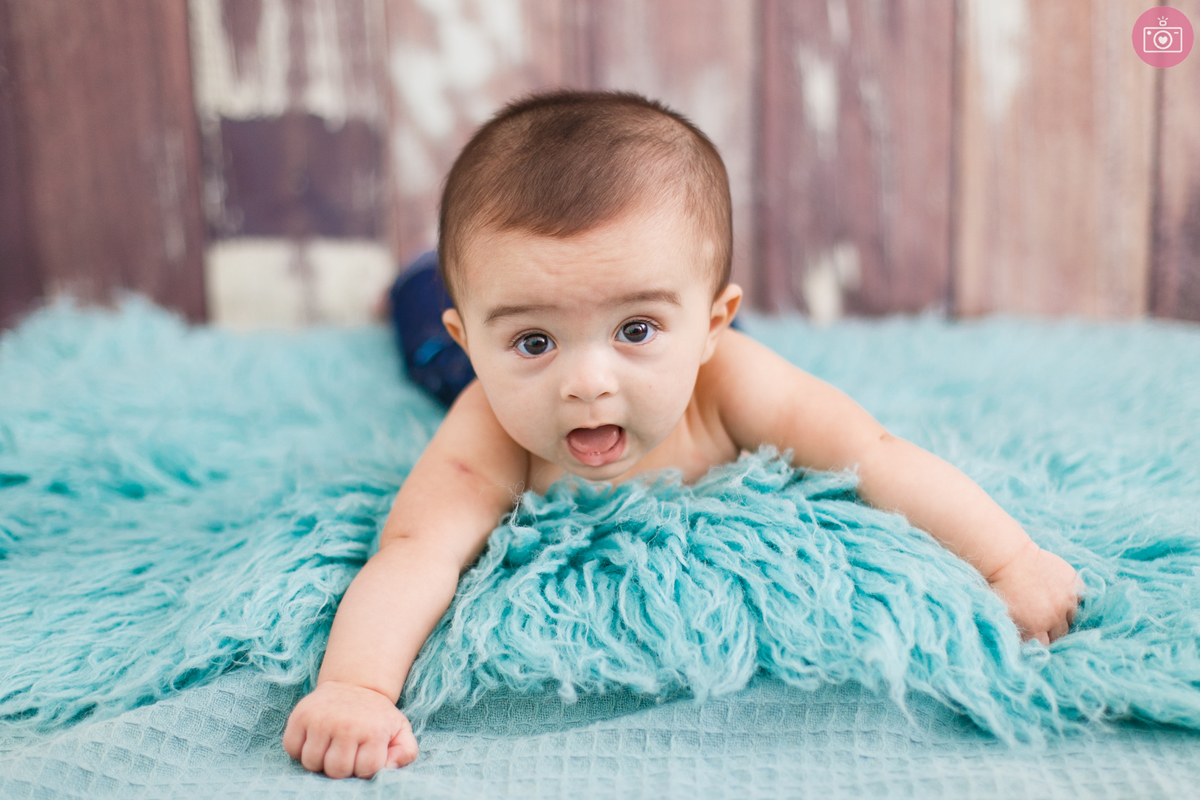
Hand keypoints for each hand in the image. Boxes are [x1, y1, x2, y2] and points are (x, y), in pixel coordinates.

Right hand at [283, 680, 417, 778]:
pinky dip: (299, 749)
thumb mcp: (400, 729)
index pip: (365, 770)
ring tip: (330, 746)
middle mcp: (347, 725)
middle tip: (346, 752)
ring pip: (311, 763)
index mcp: (374, 731)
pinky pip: (291, 748)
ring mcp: (321, 719)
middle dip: (341, 767)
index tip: (364, 755)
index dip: (364, 768)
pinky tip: (315, 739)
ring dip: (319, 760)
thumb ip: (405, 752)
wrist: (355, 684)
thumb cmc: (377, 716)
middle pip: (336, 770)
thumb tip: (389, 767)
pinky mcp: (300, 715)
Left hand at [986, 540, 1079, 644]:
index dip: (1043, 643)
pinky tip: (1064, 596)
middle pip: (1062, 634)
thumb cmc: (999, 585)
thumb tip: (1028, 648)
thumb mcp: (1004, 614)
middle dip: (1055, 632)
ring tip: (1054, 609)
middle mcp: (1055, 614)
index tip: (1039, 640)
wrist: (1006, 557)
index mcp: (1036, 625)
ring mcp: (1067, 597)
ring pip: (1074, 616)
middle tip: (1047, 625)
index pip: (1047, 646)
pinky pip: (1082, 595)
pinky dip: (1076, 597)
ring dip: (1065, 615)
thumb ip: (1018, 632)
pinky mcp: (1073, 581)